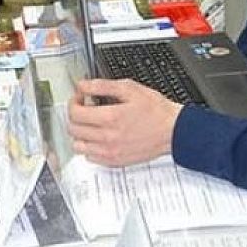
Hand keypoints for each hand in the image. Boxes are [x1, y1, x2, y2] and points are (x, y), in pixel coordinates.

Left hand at [66, 78, 180, 166]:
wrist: (173, 131)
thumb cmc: (155, 110)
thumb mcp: (130, 88)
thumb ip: (102, 85)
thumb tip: (83, 85)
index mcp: (110, 117)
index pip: (75, 113)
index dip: (74, 101)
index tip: (80, 97)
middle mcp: (107, 137)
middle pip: (73, 129)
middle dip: (75, 115)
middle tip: (84, 108)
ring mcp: (110, 152)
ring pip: (78, 146)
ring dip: (80, 133)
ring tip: (91, 124)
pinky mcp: (115, 161)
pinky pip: (90, 157)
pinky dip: (90, 147)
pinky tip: (99, 137)